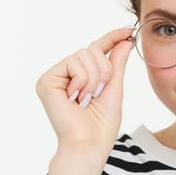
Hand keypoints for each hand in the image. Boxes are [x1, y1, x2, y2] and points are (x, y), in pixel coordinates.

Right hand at [35, 27, 134, 154]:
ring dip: (95, 78)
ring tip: (88, 98)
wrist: (89, 144)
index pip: (96, 50)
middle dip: (104, 70)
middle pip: (91, 50)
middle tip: (99, 93)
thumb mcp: (114, 88)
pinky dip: (83, 81)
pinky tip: (77, 98)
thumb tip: (124, 40)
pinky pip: (73, 63)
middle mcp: (64, 74)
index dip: (112, 38)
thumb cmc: (101, 124)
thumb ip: (116, 63)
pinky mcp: (46, 81)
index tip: (128, 29)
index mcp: (79, 77)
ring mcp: (54, 77)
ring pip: (84, 54)